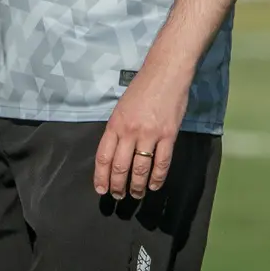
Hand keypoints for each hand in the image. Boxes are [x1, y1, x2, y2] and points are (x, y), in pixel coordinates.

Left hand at [93, 62, 191, 199]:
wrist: (165, 74)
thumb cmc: (142, 89)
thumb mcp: (121, 108)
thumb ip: (118, 129)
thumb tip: (115, 152)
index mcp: (114, 124)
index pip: (103, 156)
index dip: (101, 176)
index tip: (101, 189)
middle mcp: (129, 132)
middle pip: (120, 166)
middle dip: (117, 185)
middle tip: (118, 197)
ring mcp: (149, 134)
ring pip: (140, 168)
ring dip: (137, 185)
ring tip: (136, 195)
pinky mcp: (168, 136)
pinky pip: (161, 162)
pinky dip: (157, 177)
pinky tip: (154, 185)